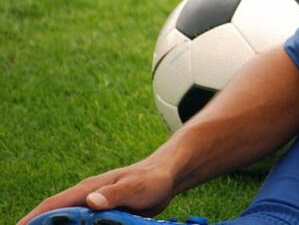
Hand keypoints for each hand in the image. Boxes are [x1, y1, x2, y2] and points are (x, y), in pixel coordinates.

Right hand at [16, 160, 174, 224]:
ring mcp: (93, 207)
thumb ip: (114, 194)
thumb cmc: (151, 179)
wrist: (167, 177)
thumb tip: (91, 201)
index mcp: (88, 190)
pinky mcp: (103, 215)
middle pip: (54, 216)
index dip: (33, 219)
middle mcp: (86, 198)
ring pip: (67, 222)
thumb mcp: (135, 187)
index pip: (53, 205)